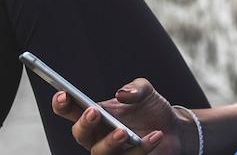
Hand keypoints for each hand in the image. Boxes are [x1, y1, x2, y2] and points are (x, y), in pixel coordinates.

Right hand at [51, 78, 195, 153]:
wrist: (174, 128)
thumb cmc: (151, 109)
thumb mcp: (146, 91)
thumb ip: (135, 87)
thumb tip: (122, 93)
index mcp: (97, 114)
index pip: (72, 110)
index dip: (62, 104)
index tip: (63, 94)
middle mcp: (99, 134)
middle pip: (81, 134)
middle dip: (84, 124)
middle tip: (94, 113)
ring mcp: (112, 150)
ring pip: (100, 152)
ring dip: (109, 142)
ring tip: (123, 132)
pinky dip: (142, 147)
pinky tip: (155, 135)